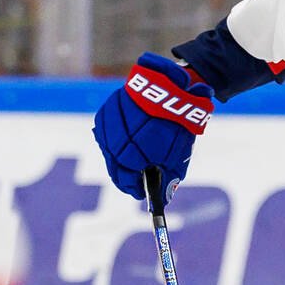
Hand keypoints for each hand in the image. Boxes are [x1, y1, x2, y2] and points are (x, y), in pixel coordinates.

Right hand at [92, 54, 214, 200]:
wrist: (172, 86)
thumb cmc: (178, 123)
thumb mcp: (179, 154)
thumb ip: (169, 178)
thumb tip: (164, 198)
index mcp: (134, 153)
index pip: (126, 179)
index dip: (132, 188)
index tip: (139, 194)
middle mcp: (117, 139)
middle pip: (114, 166)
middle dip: (124, 176)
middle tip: (133, 182)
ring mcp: (109, 124)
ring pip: (108, 149)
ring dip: (116, 158)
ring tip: (128, 163)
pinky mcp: (106, 110)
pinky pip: (105, 132)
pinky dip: (112, 141)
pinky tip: (121, 144)